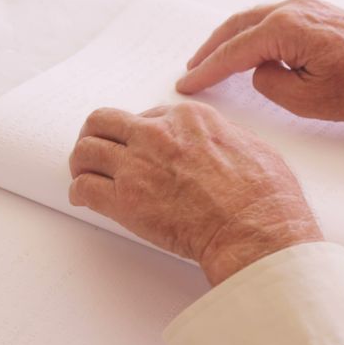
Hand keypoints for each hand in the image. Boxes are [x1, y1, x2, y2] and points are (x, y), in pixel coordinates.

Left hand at [68, 102, 322, 285]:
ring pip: (86, 151)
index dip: (138, 133)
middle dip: (97, 136)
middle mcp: (157, 134)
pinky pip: (84, 188)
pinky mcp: (125, 200)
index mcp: (188, 118)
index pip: (145, 115)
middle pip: (104, 122)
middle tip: (96, 151)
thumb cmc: (263, 195)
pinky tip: (85, 199)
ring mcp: (137, 166)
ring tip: (85, 175)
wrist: (255, 229)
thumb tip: (216, 145)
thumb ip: (221, 139)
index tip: (136, 146)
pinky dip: (80, 192)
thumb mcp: (250, 145)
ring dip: (82, 163)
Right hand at [175, 0, 343, 121]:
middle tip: (193, 69)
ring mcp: (306, 6)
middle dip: (212, 49)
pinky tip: (249, 48)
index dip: (207, 70)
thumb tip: (260, 71)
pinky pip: (274, 19)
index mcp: (286, 29)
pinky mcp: (318, 11)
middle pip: (238, 26)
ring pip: (255, 19)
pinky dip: (253, 32)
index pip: (234, 51)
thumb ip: (270, 84)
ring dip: (232, 38)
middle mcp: (293, 8)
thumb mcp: (306, 100)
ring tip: (214, 59)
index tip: (187, 84)